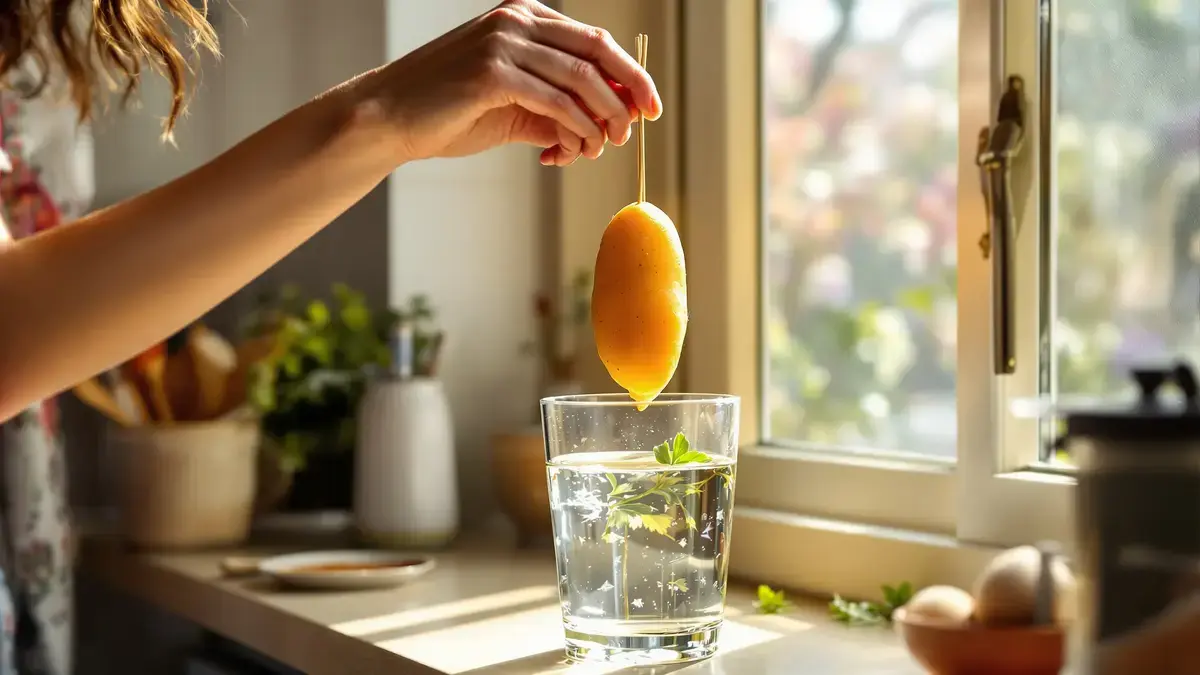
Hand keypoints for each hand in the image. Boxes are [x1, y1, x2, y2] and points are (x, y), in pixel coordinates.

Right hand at [362, 0, 661, 165]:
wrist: (390, 119)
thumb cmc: (449, 112)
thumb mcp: (514, 104)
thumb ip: (558, 106)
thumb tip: (607, 125)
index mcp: (524, 16)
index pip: (594, 40)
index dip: (630, 74)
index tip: (649, 106)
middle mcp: (517, 19)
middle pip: (598, 50)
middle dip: (630, 91)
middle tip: (640, 127)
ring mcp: (504, 42)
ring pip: (582, 79)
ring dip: (603, 119)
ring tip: (603, 147)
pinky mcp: (492, 72)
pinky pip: (556, 102)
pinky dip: (576, 128)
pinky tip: (574, 148)